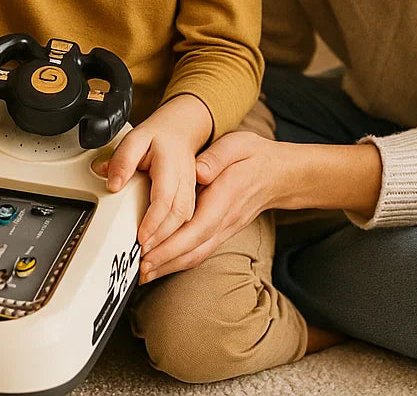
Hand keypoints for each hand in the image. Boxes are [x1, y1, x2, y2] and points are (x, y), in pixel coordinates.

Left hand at [95, 95, 211, 254]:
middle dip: (164, 245)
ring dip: (174, 252)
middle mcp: (189, 183)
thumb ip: (123, 160)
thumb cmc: (159, 137)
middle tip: (143, 261)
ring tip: (151, 268)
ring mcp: (198, 195)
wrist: (183, 130)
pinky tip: (165, 262)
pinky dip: (182, 251)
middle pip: (183, 220)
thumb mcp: (136, 138)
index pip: (167, 199)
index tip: (141, 238)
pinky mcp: (200, 206)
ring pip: (194, 230)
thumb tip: (112, 182)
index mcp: (174, 167)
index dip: (154, 221)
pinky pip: (197, 232)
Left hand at [138, 129, 282, 281]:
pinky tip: (162, 264)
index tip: (148, 248)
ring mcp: (225, 230)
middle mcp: (225, 220)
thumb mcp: (237, 144)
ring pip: (196, 255)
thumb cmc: (255, 156)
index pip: (198, 227)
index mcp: (226, 196)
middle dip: (165, 261)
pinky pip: (200, 252)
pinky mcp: (222, 233)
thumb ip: (217, 157)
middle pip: (194, 249)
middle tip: (137, 268)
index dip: (172, 242)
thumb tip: (198, 172)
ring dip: (169, 266)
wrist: (279, 174)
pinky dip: (179, 262)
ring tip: (143, 273)